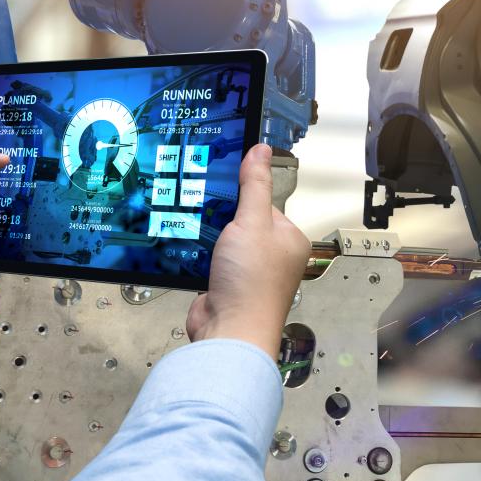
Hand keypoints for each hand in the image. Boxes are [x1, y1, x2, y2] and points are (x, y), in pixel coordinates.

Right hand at [186, 144, 309, 359]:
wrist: (229, 331)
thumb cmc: (251, 282)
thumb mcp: (252, 221)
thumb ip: (254, 185)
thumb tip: (261, 150)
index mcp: (290, 239)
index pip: (265, 204)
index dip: (243, 197)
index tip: (222, 187)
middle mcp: (273, 257)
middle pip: (242, 222)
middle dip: (223, 218)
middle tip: (205, 210)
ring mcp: (249, 273)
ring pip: (224, 242)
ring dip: (209, 238)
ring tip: (196, 231)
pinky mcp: (227, 285)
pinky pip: (211, 260)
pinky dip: (199, 256)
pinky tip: (190, 250)